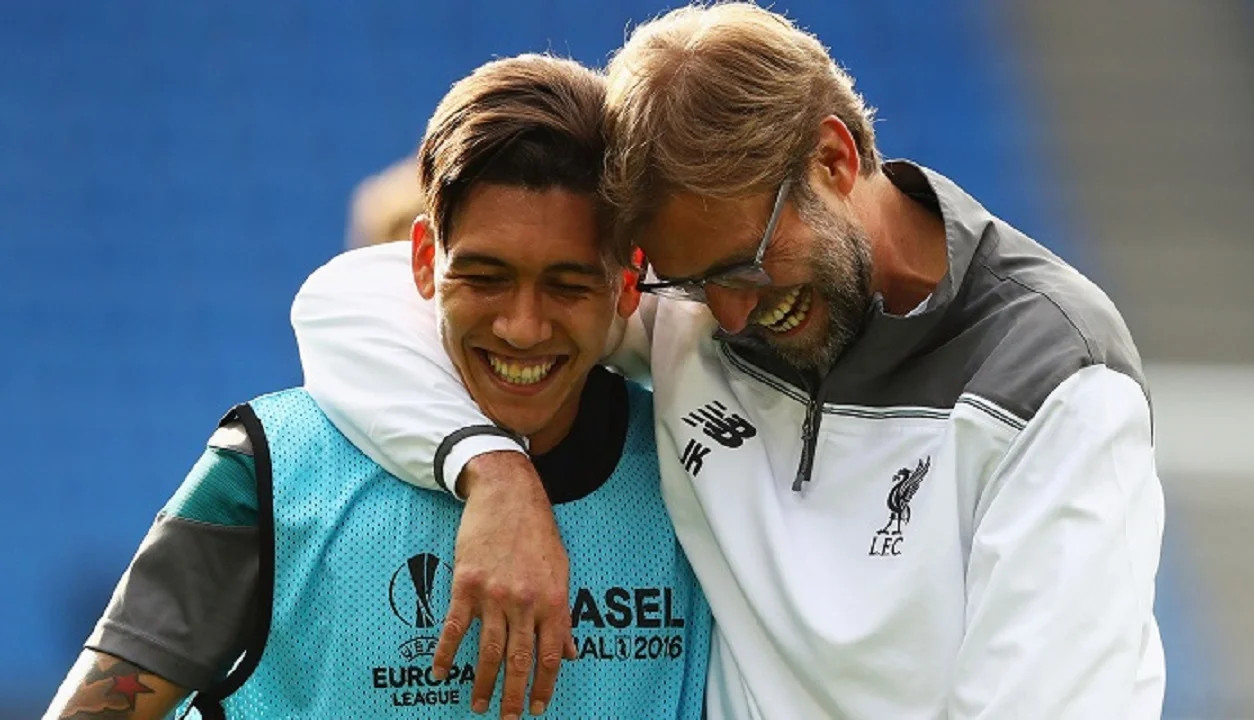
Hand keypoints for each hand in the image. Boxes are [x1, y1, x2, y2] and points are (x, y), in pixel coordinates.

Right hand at [432, 451, 577, 717]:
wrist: (508, 493)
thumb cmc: (538, 531)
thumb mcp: (562, 570)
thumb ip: (563, 614)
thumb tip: (572, 652)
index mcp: (553, 599)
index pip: (551, 655)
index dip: (544, 686)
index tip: (538, 708)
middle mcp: (525, 601)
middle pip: (519, 660)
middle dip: (514, 696)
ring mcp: (494, 594)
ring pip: (489, 651)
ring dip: (483, 684)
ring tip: (478, 706)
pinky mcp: (466, 584)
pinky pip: (456, 628)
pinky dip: (447, 654)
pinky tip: (441, 674)